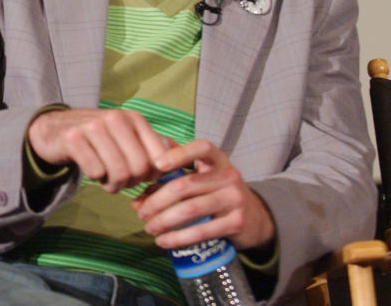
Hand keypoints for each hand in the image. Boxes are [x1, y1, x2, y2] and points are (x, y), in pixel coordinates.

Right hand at [27, 108, 170, 192]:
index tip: (143, 178)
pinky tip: (92, 172)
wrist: (54, 129)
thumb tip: (182, 159)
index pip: (159, 156)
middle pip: (139, 168)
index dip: (154, 175)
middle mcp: (115, 119)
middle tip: (121, 181)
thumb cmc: (96, 137)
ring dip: (113, 184)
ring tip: (106, 179)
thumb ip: (152, 146)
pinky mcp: (73, 138)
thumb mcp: (126, 135)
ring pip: (118, 172)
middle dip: (131, 182)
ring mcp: (93, 127)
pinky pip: (95, 171)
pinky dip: (95, 179)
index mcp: (133, 119)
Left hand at [133, 139, 274, 249]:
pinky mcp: (237, 222)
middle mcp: (229, 175)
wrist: (254, 219)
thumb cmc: (216, 194)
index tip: (156, 164)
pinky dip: (178, 237)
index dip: (178, 154)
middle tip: (141, 212)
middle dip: (157, 200)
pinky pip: (202, 230)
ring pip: (190, 209)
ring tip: (149, 228)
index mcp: (217, 159)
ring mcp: (235, 198)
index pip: (200, 148)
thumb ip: (168, 183)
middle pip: (185, 185)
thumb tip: (137, 201)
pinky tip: (163, 241)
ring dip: (164, 220)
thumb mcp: (199, 180)